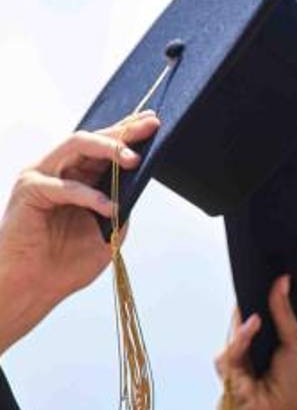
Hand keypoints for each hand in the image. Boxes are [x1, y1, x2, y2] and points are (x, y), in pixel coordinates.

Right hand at [0, 112, 160, 353]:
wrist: (36, 287)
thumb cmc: (68, 262)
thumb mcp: (108, 230)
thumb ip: (122, 204)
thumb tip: (141, 182)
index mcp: (77, 177)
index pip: (104, 147)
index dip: (127, 132)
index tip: (154, 123)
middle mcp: (58, 170)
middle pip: (92, 139)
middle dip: (123, 132)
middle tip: (149, 127)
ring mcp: (41, 177)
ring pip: (76, 146)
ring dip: (108, 149)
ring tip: (133, 159)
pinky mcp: (29, 191)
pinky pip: (64, 186)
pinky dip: (90, 196)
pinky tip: (110, 208)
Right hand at [214, 275, 296, 409]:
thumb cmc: (291, 385)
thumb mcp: (294, 343)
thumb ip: (284, 313)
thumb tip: (281, 280)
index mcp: (264, 338)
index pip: (258, 309)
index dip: (260, 290)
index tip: (268, 266)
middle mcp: (247, 346)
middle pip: (243, 314)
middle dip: (249, 294)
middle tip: (257, 269)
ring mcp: (235, 359)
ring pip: (235, 329)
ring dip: (247, 313)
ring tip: (259, 291)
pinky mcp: (227, 372)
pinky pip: (230, 349)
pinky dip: (242, 336)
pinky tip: (254, 323)